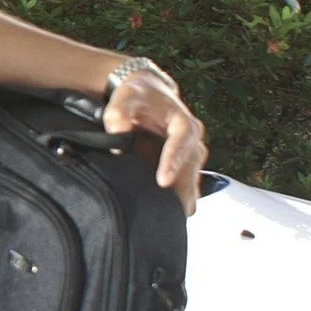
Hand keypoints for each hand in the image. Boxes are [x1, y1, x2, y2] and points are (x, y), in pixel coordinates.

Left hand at [103, 70, 206, 214]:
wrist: (147, 94)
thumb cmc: (137, 96)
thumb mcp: (124, 98)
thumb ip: (119, 114)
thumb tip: (118, 133)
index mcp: (183, 122)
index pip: (182, 142)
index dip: (173, 161)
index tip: (163, 180)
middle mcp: (192, 140)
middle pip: (192, 167)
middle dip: (181, 187)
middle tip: (169, 209)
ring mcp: (190, 154)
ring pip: (192, 179)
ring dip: (182, 196)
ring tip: (169, 216)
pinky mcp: (184, 165)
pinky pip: (186, 185)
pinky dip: (179, 198)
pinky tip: (169, 213)